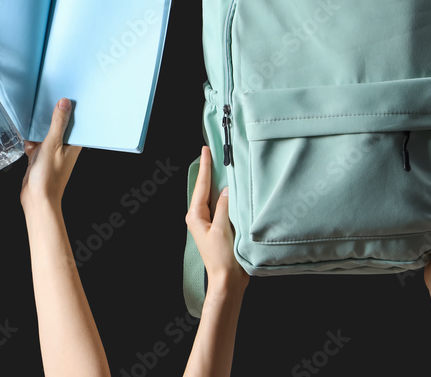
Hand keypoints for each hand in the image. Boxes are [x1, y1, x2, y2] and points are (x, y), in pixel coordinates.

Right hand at [20, 98, 80, 210]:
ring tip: (31, 117)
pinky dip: (29, 140)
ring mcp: (51, 152)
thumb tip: (65, 102)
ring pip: (44, 133)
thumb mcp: (52, 145)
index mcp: (73, 144)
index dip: (71, 108)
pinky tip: (24, 138)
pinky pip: (34, 142)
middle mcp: (64, 147)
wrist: (36, 199)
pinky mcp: (39, 157)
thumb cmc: (49, 177)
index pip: (75, 121)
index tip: (66, 93)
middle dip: (51, 116)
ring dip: (37, 129)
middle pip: (58, 125)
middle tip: (44, 100)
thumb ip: (58, 123)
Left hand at [186, 146, 248, 293]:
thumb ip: (223, 207)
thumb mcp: (222, 229)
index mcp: (196, 215)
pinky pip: (223, 207)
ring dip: (220, 183)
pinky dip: (228, 197)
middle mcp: (200, 217)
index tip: (206, 150)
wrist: (227, 281)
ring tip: (225, 166)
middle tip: (216, 153)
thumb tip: (226, 189)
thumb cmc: (222, 258)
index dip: (205, 166)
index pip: (201, 185)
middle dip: (211, 171)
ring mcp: (210, 222)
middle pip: (206, 189)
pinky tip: (235, 191)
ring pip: (215, 197)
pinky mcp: (220, 228)